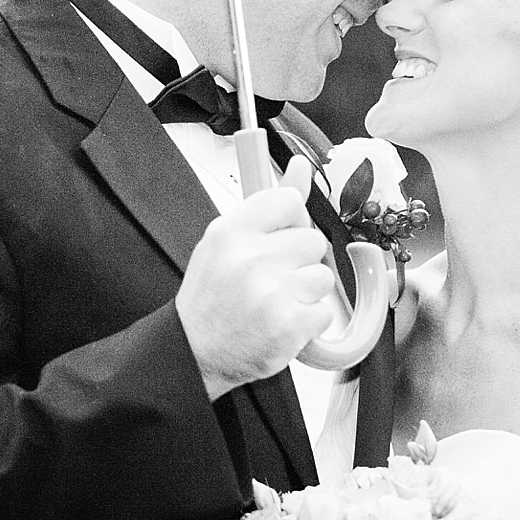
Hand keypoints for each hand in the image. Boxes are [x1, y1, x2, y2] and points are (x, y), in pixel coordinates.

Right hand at [176, 156, 335, 399]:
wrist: (195, 352)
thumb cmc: (211, 297)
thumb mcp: (227, 242)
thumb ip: (267, 205)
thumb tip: (301, 167)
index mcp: (231, 233)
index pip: (290, 201)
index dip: (291, 221)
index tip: (280, 236)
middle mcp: (250, 259)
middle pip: (312, 240)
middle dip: (298, 261)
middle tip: (271, 279)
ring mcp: (271, 293)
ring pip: (323, 276)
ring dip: (305, 293)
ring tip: (275, 303)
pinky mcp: (289, 325)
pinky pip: (324, 311)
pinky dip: (308, 322)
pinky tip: (281, 323)